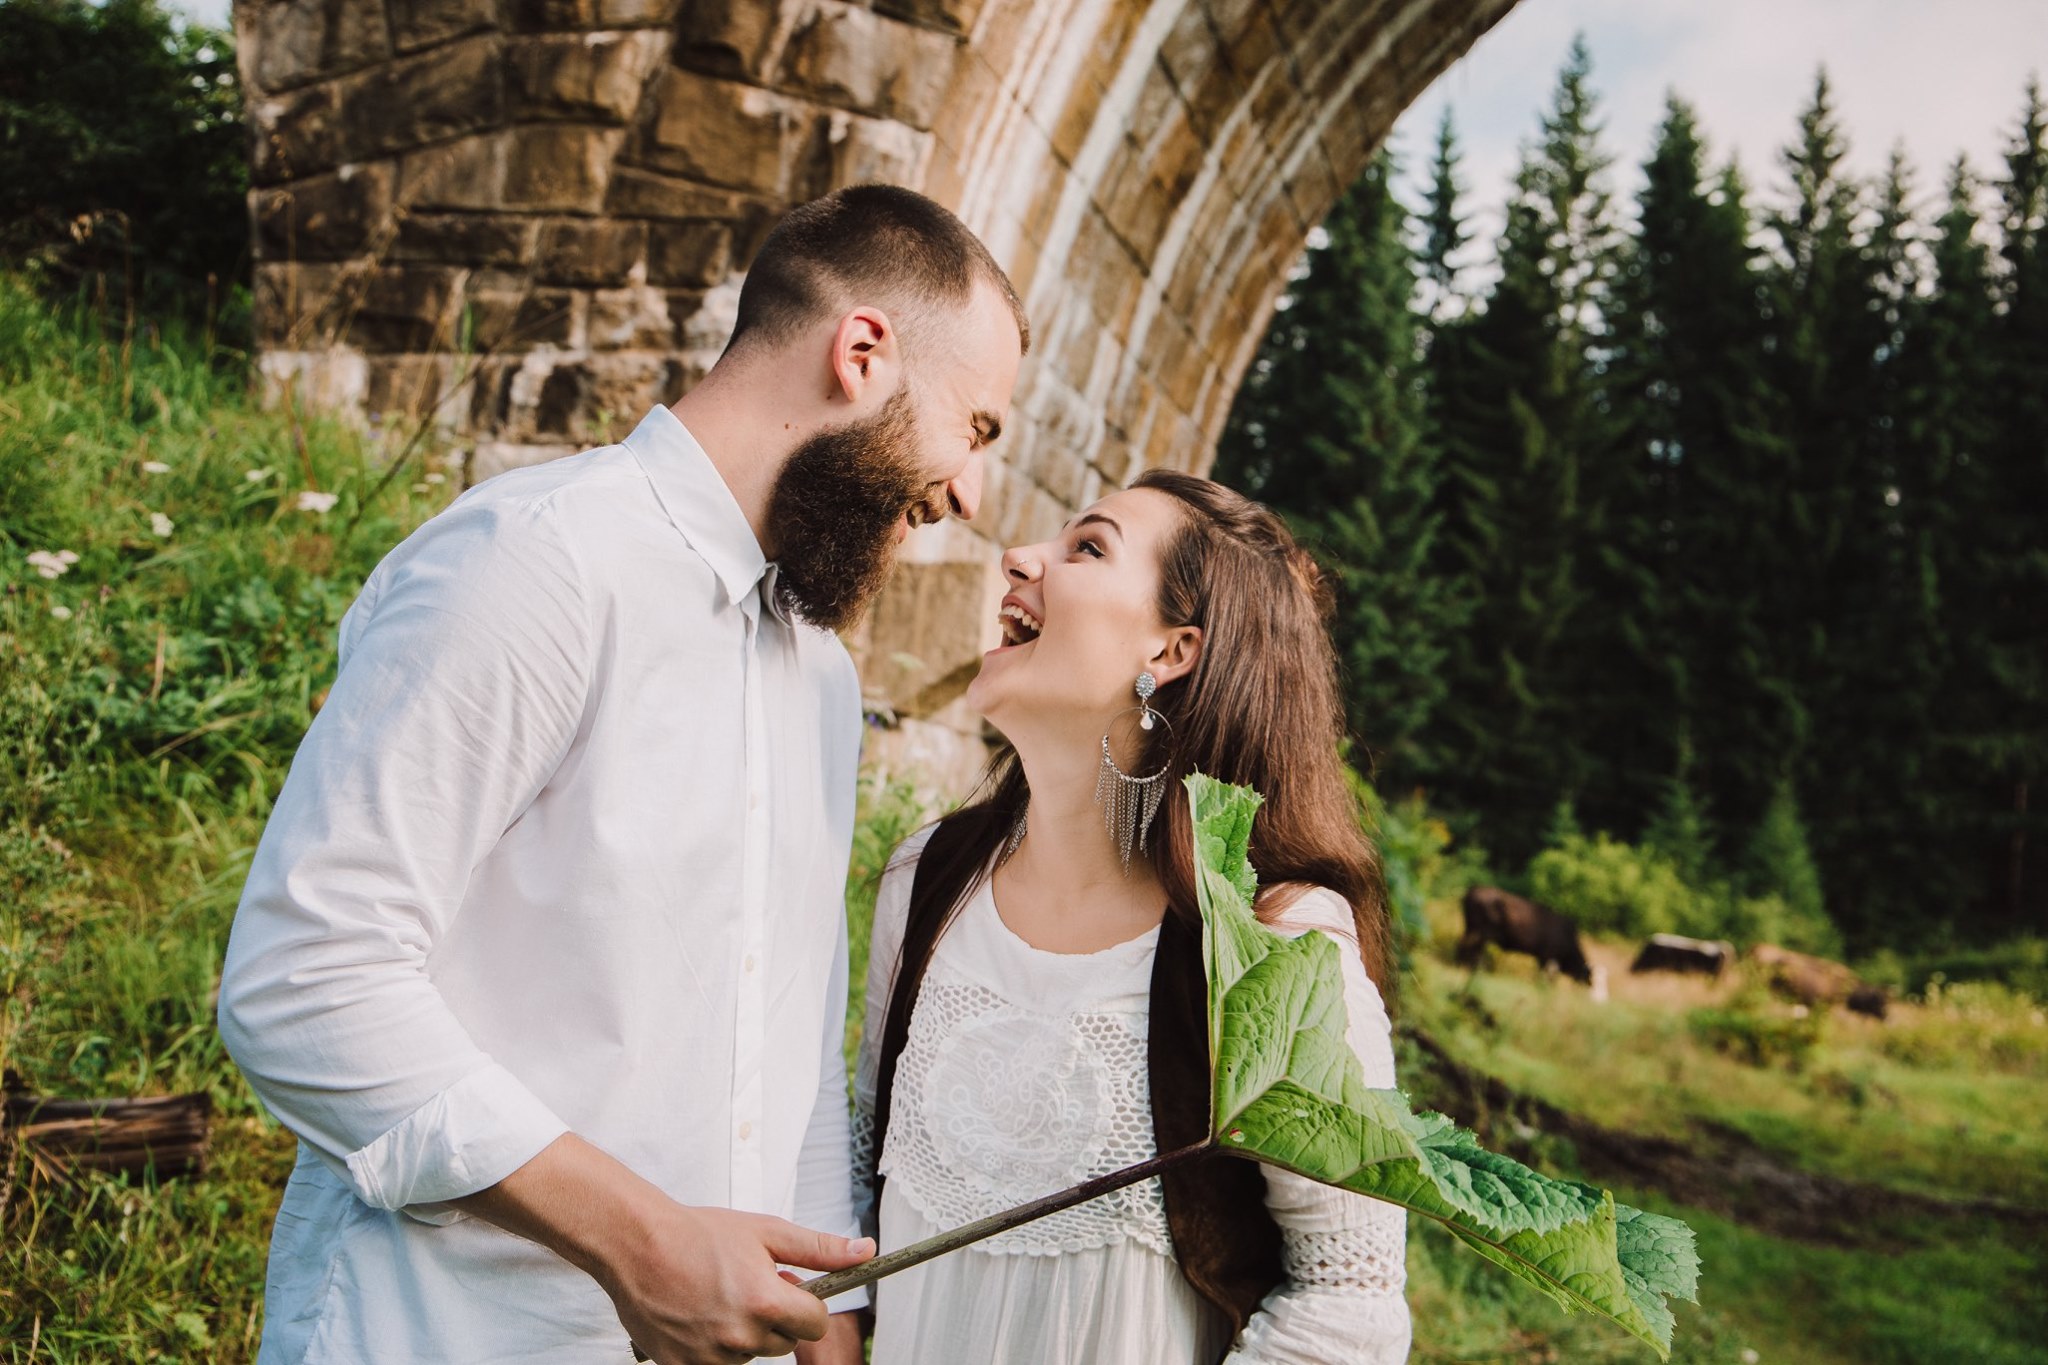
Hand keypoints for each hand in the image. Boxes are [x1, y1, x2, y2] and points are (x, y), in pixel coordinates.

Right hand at [607, 1205, 873, 1363]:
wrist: (637, 1245)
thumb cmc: (699, 1234)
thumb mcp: (767, 1232)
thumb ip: (820, 1249)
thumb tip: (866, 1253)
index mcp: (766, 1303)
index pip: (816, 1324)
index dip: (806, 1304)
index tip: (788, 1287)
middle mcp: (740, 1337)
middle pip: (784, 1341)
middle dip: (773, 1316)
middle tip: (745, 1284)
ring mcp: (710, 1357)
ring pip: (750, 1353)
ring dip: (743, 1332)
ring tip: (716, 1296)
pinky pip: (717, 1364)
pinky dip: (713, 1346)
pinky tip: (697, 1315)